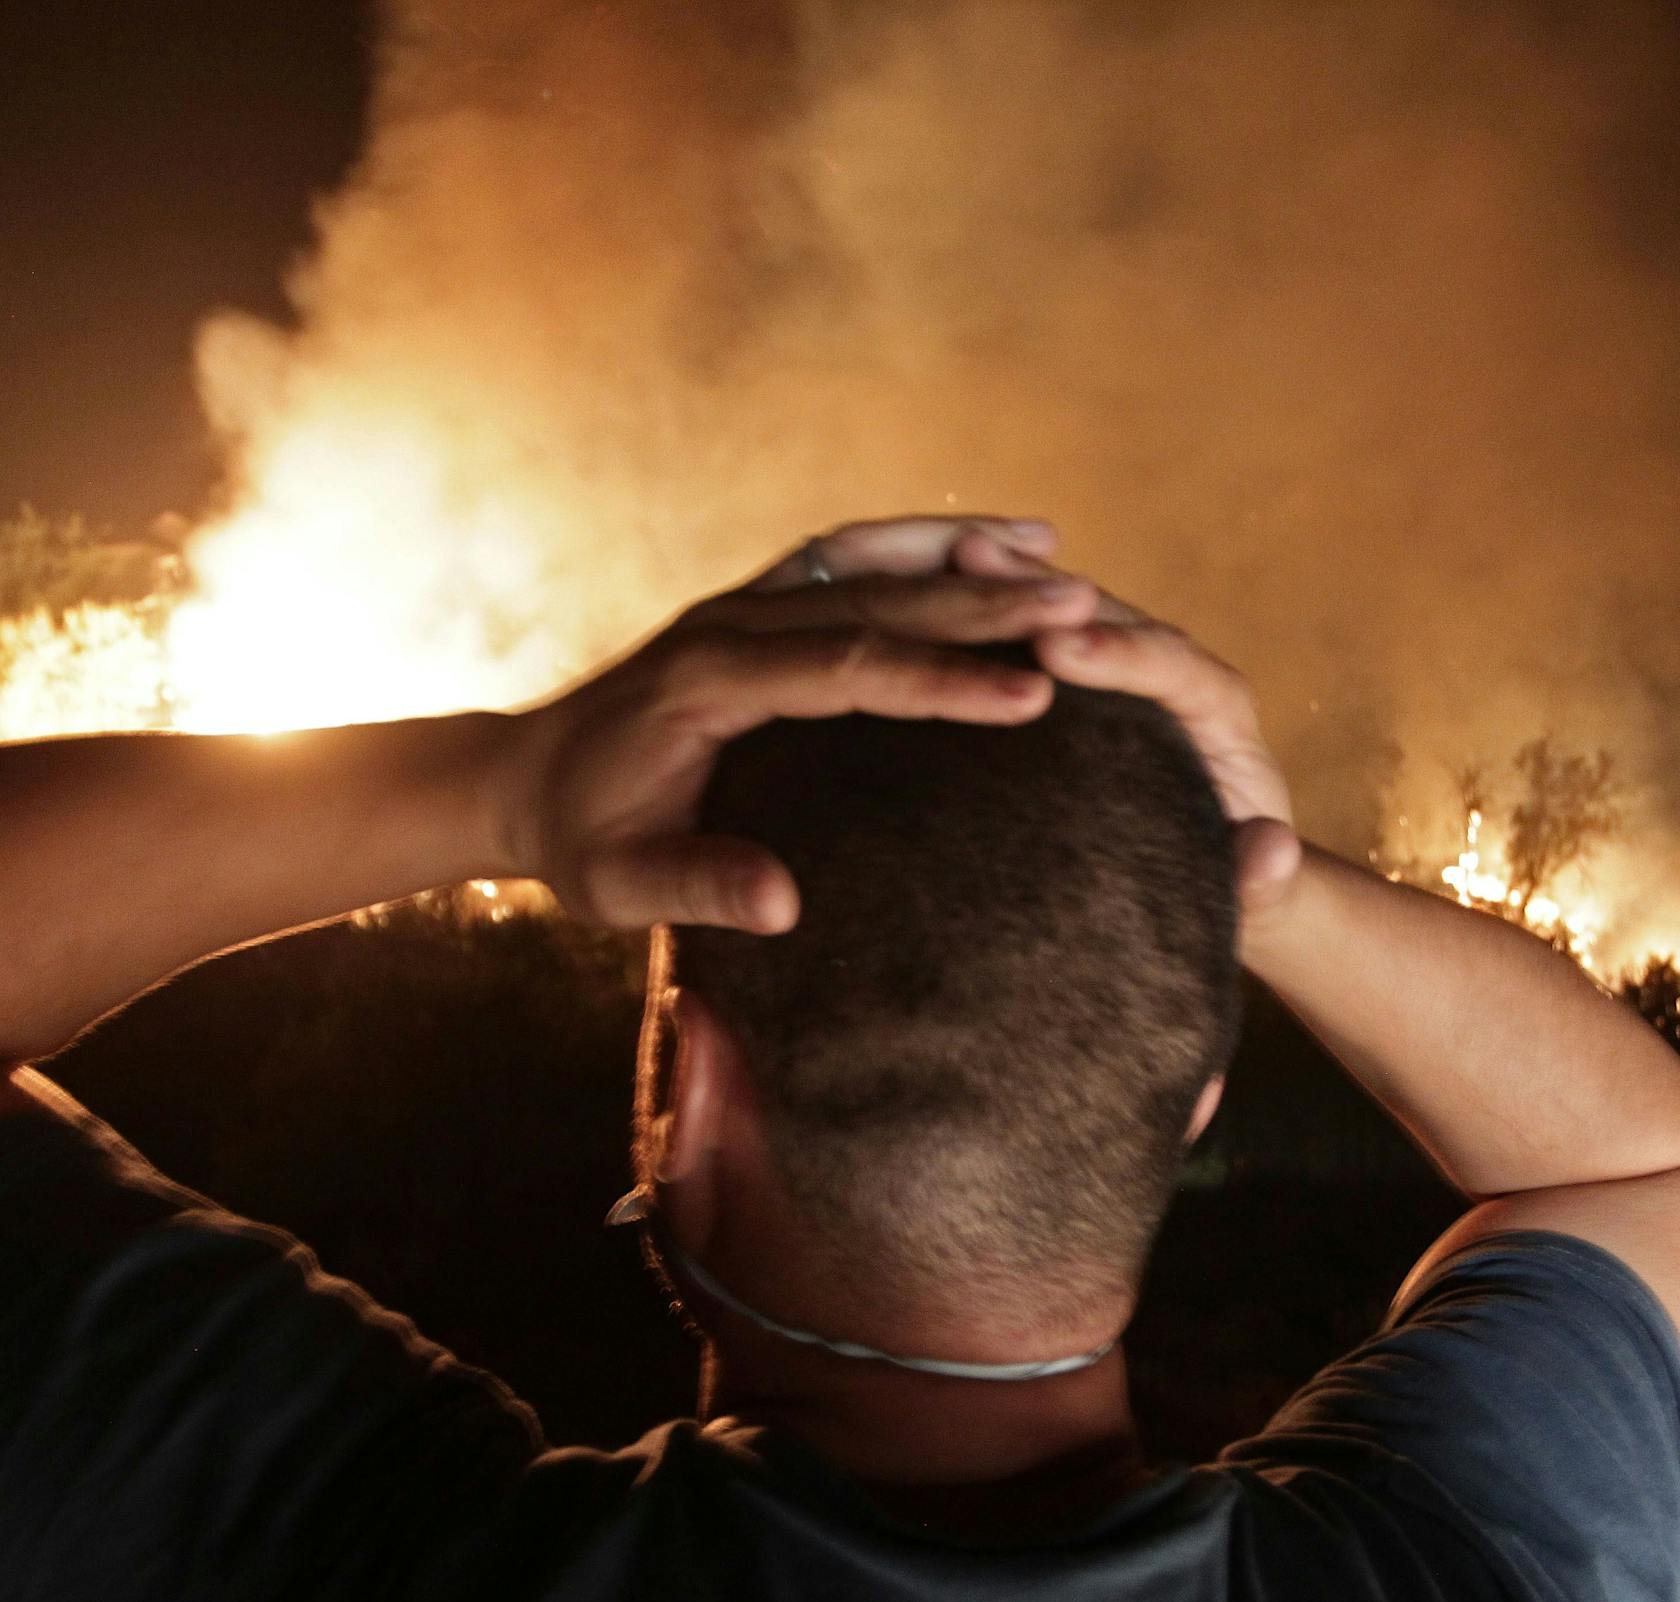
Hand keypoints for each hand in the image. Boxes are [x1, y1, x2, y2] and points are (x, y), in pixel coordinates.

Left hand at [501, 516, 1097, 930]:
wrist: (522, 777)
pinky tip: (993, 545)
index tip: (1030, 695)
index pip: (844, 671)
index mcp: (708, 681)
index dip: (939, 680)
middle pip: (877, 602)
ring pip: (874, 564)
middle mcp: (733, 621)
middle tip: (1086, 610)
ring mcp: (748, 601)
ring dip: (969, 560)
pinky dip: (927, 547)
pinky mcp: (762, 602)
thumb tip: (786, 906)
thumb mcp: (617, 884)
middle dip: (986, 605)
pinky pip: (856, 560)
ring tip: (1065, 565)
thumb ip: (696, 886)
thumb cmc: (579, 840)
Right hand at [948, 534, 1302, 932]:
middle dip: (1039, 588)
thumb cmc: (1228, 885)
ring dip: (998, 582)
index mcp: (1215, 710)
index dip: (1115, 651)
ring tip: (932, 556)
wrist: (1210, 876)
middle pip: (1103, 614)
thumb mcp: (1255, 893)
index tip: (1056, 647)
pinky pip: (1021, 636)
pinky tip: (912, 595)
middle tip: (972, 559)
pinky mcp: (1069, 684)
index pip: (1171, 665)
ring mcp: (1111, 669)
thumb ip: (1266, 878)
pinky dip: (976, 613)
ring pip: (1055, 609)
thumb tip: (1269, 851)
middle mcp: (1164, 671)